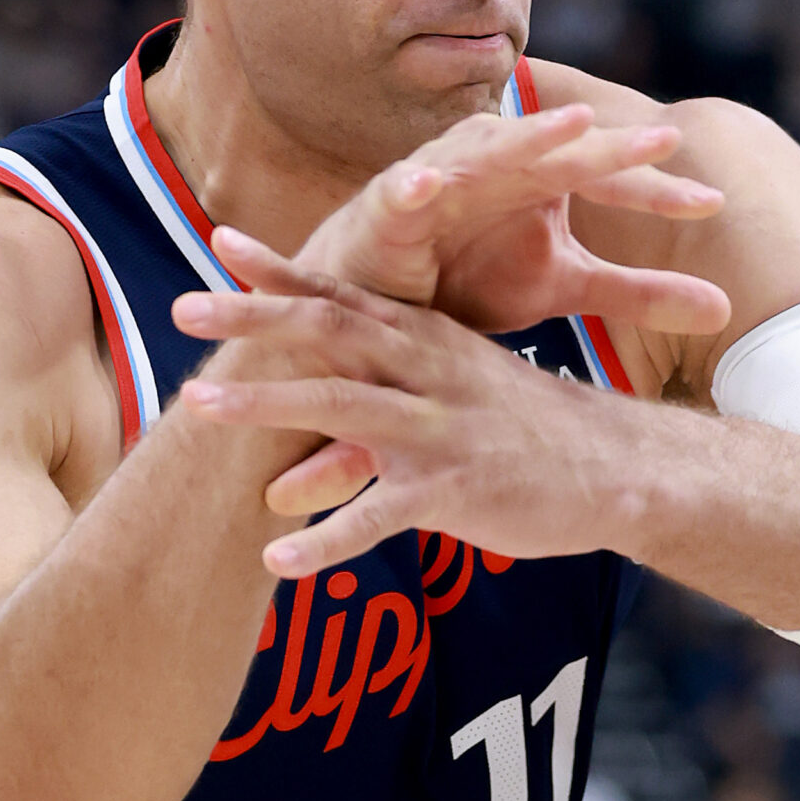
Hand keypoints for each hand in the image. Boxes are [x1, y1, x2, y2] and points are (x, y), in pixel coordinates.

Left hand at [172, 245, 647, 575]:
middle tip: (183, 307)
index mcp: (426, 338)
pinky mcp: (454, 490)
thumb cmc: (525, 428)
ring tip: (199, 413)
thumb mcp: (458, 384)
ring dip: (268, 408)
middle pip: (330, 332)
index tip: (221, 240)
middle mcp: (427, 370)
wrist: (616, 470)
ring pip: (343, 407)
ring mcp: (439, 428)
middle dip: (254, 320)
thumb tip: (307, 416)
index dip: (281, 270)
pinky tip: (275, 560)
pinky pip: (379, 517)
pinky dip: (326, 540)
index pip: (343, 293)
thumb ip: (386, 389)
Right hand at [275, 104, 729, 335]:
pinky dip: (414, 184)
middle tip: (664, 139)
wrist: (384, 301)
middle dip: (608, 145)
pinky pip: (402, 190)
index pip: (606, 176)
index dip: (654, 189)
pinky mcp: (389, 207)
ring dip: (526, 136)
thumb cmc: (472, 276)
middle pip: (560, 151)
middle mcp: (498, 164)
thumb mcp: (562, 287)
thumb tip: (726, 309)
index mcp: (541, 179)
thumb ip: (636, 292)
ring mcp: (442, 178)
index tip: (713, 205)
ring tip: (572, 125)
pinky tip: (430, 183)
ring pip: (488, 150)